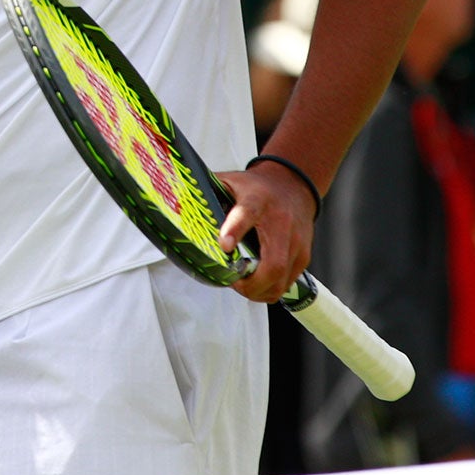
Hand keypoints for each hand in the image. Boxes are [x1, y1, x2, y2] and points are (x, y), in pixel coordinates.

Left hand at [216, 156, 318, 302]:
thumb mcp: (228, 182)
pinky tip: (255, 283)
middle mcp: (281, 223)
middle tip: (231, 283)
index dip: (235, 230)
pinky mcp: (304, 257)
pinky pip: (286, 284)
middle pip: (273, 264)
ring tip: (241, 284)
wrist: (292, 186)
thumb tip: (170, 206)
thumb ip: (204, 194)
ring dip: (258, 291)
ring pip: (281, 281)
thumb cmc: (255, 187)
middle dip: (250, 284)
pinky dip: (268, 290)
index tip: (223, 245)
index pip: (247, 213)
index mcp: (257, 200)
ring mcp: (296, 243)